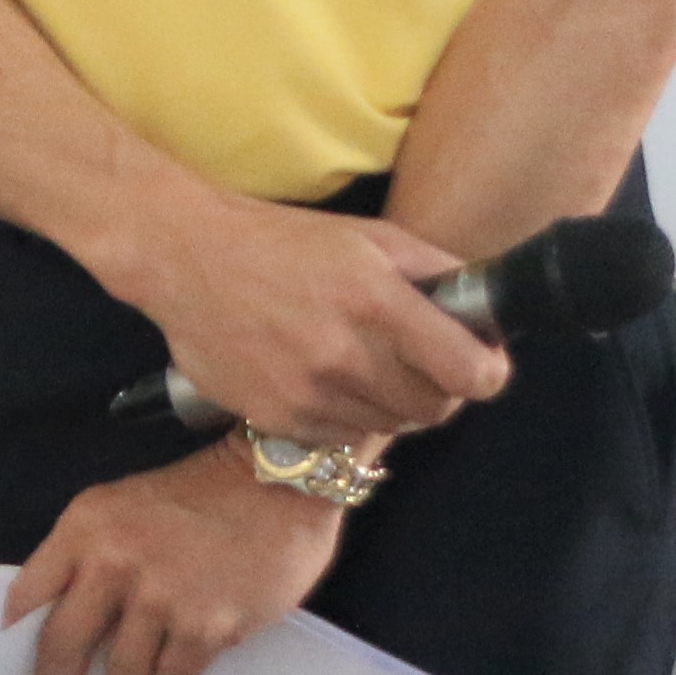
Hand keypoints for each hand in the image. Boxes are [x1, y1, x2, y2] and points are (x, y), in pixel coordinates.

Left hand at [9, 439, 348, 674]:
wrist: (278, 482)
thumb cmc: (201, 493)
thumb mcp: (127, 504)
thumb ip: (93, 553)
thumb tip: (72, 618)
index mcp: (87, 525)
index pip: (29, 593)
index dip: (16, 637)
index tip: (15, 666)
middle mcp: (114, 561)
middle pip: (63, 644)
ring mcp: (160, 597)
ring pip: (122, 673)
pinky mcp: (205, 625)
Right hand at [127, 198, 500, 442]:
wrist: (187, 258)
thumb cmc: (284, 241)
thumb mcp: (370, 236)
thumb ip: (434, 270)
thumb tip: (485, 309)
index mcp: (377, 298)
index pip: (468, 372)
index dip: (488, 373)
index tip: (484, 364)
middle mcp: (346, 353)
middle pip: (435, 410)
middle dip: (442, 389)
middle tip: (425, 363)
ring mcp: (310, 392)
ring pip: (389, 426)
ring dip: (392, 403)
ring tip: (366, 364)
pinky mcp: (278, 418)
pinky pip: (340, 438)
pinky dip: (346, 416)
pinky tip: (326, 378)